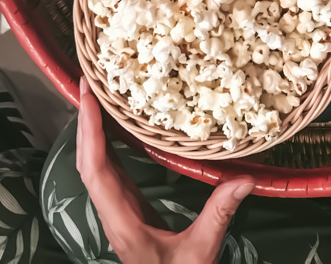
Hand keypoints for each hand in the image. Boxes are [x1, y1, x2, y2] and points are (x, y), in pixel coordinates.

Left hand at [77, 78, 254, 263]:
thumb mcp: (200, 253)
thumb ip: (218, 215)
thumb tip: (245, 178)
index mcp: (122, 222)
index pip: (96, 171)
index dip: (90, 133)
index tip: (89, 98)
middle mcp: (113, 214)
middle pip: (88, 162)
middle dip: (85, 122)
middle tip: (88, 83)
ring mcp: (118, 212)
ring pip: (95, 166)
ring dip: (92, 132)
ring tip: (98, 97)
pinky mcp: (127, 212)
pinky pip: (109, 172)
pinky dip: (106, 145)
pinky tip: (116, 128)